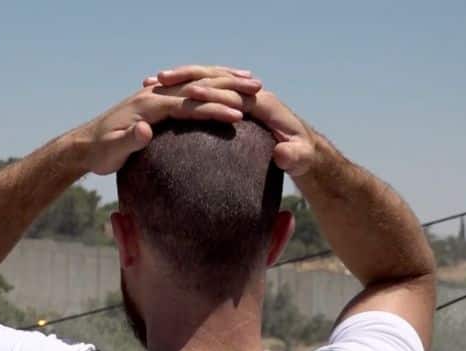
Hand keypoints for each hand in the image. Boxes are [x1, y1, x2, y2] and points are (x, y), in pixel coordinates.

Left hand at [76, 65, 261, 174]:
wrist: (85, 145)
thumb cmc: (99, 153)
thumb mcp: (110, 151)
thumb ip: (127, 141)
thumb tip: (145, 129)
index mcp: (148, 106)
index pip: (187, 104)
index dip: (213, 108)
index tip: (238, 114)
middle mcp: (154, 95)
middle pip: (197, 87)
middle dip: (228, 88)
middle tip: (259, 92)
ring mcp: (156, 96)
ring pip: (197, 83)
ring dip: (225, 81)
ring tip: (253, 83)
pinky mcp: (157, 102)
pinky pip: (190, 91)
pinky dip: (211, 87)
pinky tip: (227, 91)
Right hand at [153, 66, 318, 176]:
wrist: (312, 153)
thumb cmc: (304, 156)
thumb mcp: (302, 158)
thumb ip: (295, 156)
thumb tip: (281, 153)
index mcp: (264, 102)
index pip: (231, 93)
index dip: (207, 93)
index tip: (181, 94)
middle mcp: (252, 95)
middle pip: (216, 79)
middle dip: (186, 76)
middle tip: (155, 79)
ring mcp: (243, 98)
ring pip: (209, 81)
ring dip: (182, 79)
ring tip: (153, 81)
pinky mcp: (239, 105)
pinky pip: (209, 93)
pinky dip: (187, 91)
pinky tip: (164, 92)